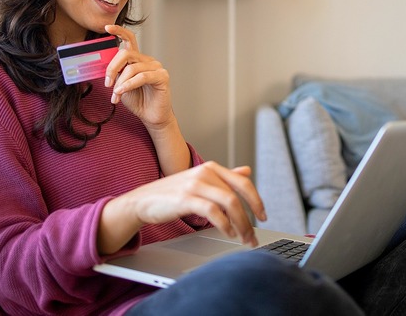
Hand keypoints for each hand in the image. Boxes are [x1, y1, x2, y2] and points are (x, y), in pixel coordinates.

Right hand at [98, 162, 267, 254]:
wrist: (142, 201)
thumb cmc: (172, 194)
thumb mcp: (199, 181)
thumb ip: (223, 177)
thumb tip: (247, 171)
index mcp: (211, 168)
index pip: (242, 183)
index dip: (256, 200)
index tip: (263, 216)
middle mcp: (204, 172)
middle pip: (238, 195)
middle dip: (250, 217)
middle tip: (253, 235)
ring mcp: (194, 184)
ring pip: (229, 204)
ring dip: (240, 224)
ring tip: (242, 238)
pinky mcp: (185, 198)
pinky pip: (213, 211)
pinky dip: (224, 224)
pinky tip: (227, 233)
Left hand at [103, 24, 172, 128]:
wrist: (150, 116)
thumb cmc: (138, 101)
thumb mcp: (121, 85)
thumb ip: (116, 74)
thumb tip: (106, 68)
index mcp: (137, 60)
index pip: (129, 39)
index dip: (119, 31)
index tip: (106, 28)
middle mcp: (147, 60)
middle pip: (126, 53)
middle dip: (112, 68)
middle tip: (107, 82)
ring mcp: (156, 67)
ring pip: (132, 68)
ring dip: (120, 83)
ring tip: (116, 95)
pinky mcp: (162, 76)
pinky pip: (142, 77)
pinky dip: (129, 85)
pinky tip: (122, 92)